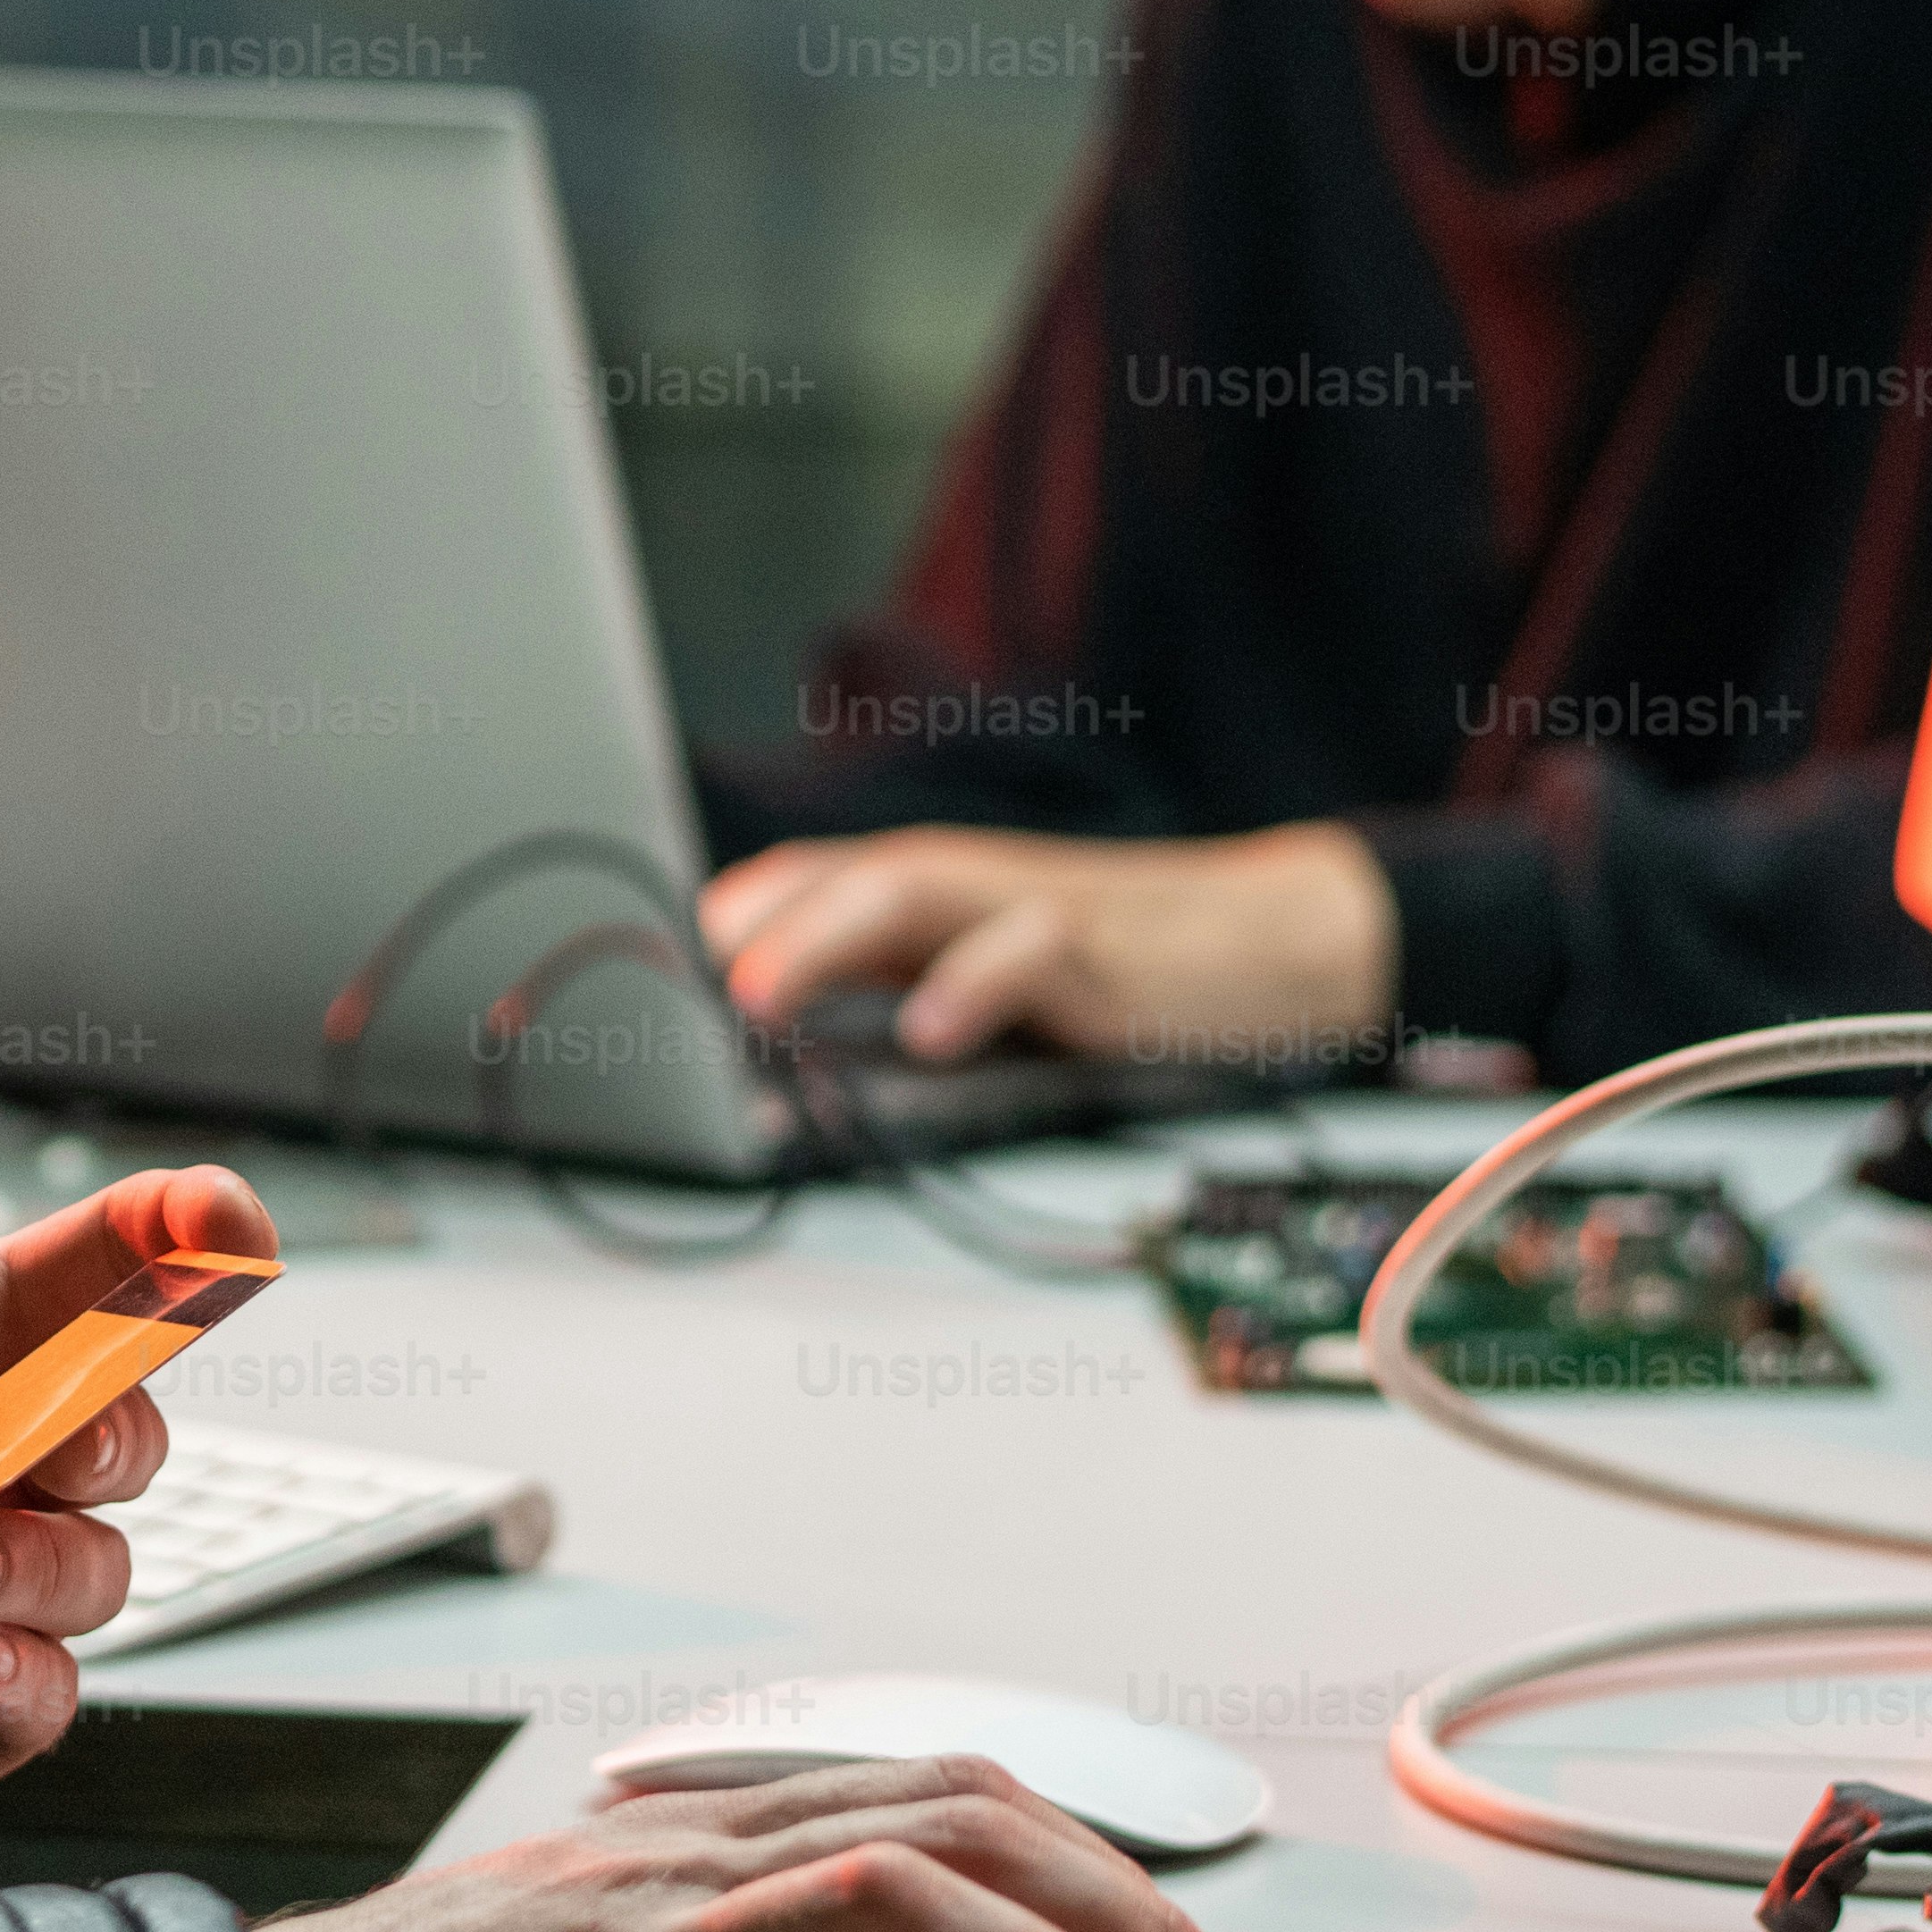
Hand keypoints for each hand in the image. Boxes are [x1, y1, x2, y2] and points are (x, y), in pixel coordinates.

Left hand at [701, 819, 1391, 1067]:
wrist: (1270, 939)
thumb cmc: (1120, 965)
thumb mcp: (992, 974)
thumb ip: (902, 993)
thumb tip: (788, 1054)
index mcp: (935, 892)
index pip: (809, 879)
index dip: (731, 916)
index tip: (661, 967)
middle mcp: (967, 885)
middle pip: (841, 877)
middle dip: (757, 928)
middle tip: (690, 987)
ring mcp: (1031, 908)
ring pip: (910, 890)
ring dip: (823, 940)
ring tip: (760, 998)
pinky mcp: (1101, 953)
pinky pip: (1026, 954)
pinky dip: (971, 988)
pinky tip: (929, 1032)